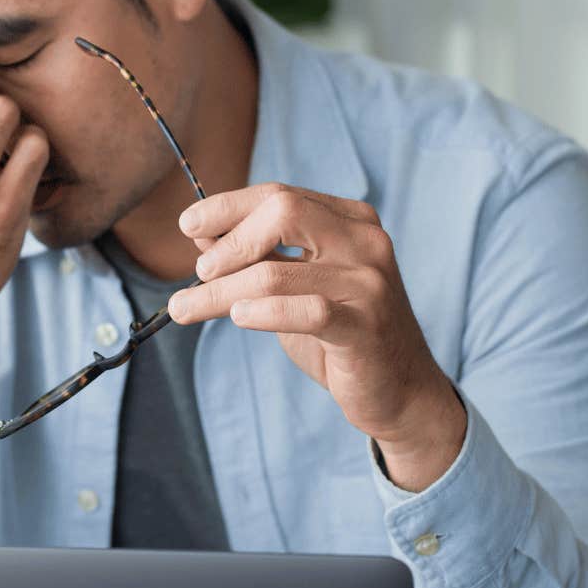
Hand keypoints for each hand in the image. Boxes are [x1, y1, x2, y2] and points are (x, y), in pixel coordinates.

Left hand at [168, 183, 465, 488]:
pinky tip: (239, 317)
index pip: (279, 195)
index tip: (187, 224)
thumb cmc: (342, 336)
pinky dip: (262, 313)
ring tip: (187, 307)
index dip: (227, 207)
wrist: (400, 392)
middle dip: (229, 241)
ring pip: (276, 273)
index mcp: (351, 221)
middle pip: (283, 211)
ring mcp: (369, 283)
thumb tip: (200, 234)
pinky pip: (305, 311)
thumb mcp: (296, 288)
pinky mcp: (366, 327)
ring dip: (220, 292)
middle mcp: (366, 242)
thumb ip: (258, 257)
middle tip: (198, 272)